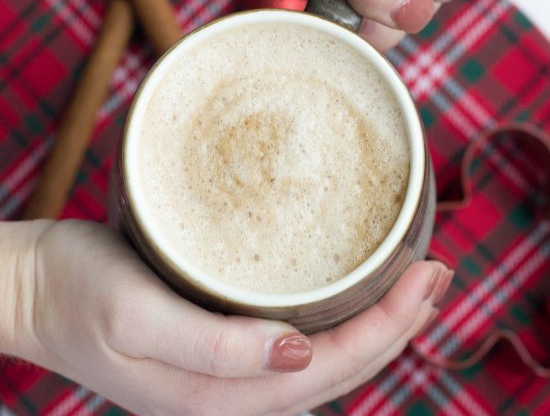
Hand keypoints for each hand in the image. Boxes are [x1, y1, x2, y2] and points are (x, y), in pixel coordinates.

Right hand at [2, 219, 451, 414]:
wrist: (36, 285)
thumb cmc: (77, 291)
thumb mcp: (135, 318)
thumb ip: (212, 348)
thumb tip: (298, 353)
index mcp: (216, 395)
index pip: (328, 370)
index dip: (387, 328)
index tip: (427, 279)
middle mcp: (230, 390)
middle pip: (337, 368)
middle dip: (396, 324)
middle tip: (436, 272)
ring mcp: (225, 369)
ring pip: (323, 356)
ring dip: (373, 320)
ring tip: (411, 280)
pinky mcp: (217, 341)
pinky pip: (295, 337)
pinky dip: (335, 315)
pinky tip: (350, 290)